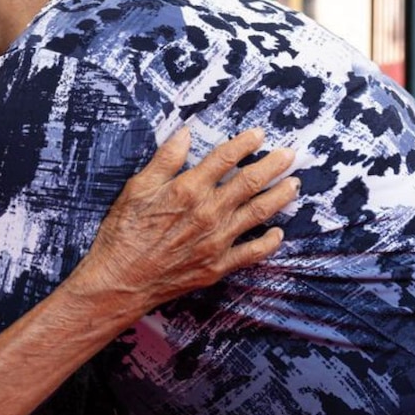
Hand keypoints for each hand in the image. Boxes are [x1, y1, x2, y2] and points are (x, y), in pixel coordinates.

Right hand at [78, 127, 297, 313]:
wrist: (121, 280)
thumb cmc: (123, 233)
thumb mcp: (137, 188)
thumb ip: (165, 160)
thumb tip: (185, 134)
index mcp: (188, 189)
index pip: (224, 159)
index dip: (244, 144)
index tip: (259, 134)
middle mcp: (208, 212)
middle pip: (249, 183)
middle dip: (273, 166)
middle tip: (289, 155)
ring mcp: (217, 241)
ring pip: (258, 213)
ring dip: (279, 197)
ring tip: (294, 185)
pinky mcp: (218, 265)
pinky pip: (253, 252)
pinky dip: (269, 242)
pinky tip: (278, 233)